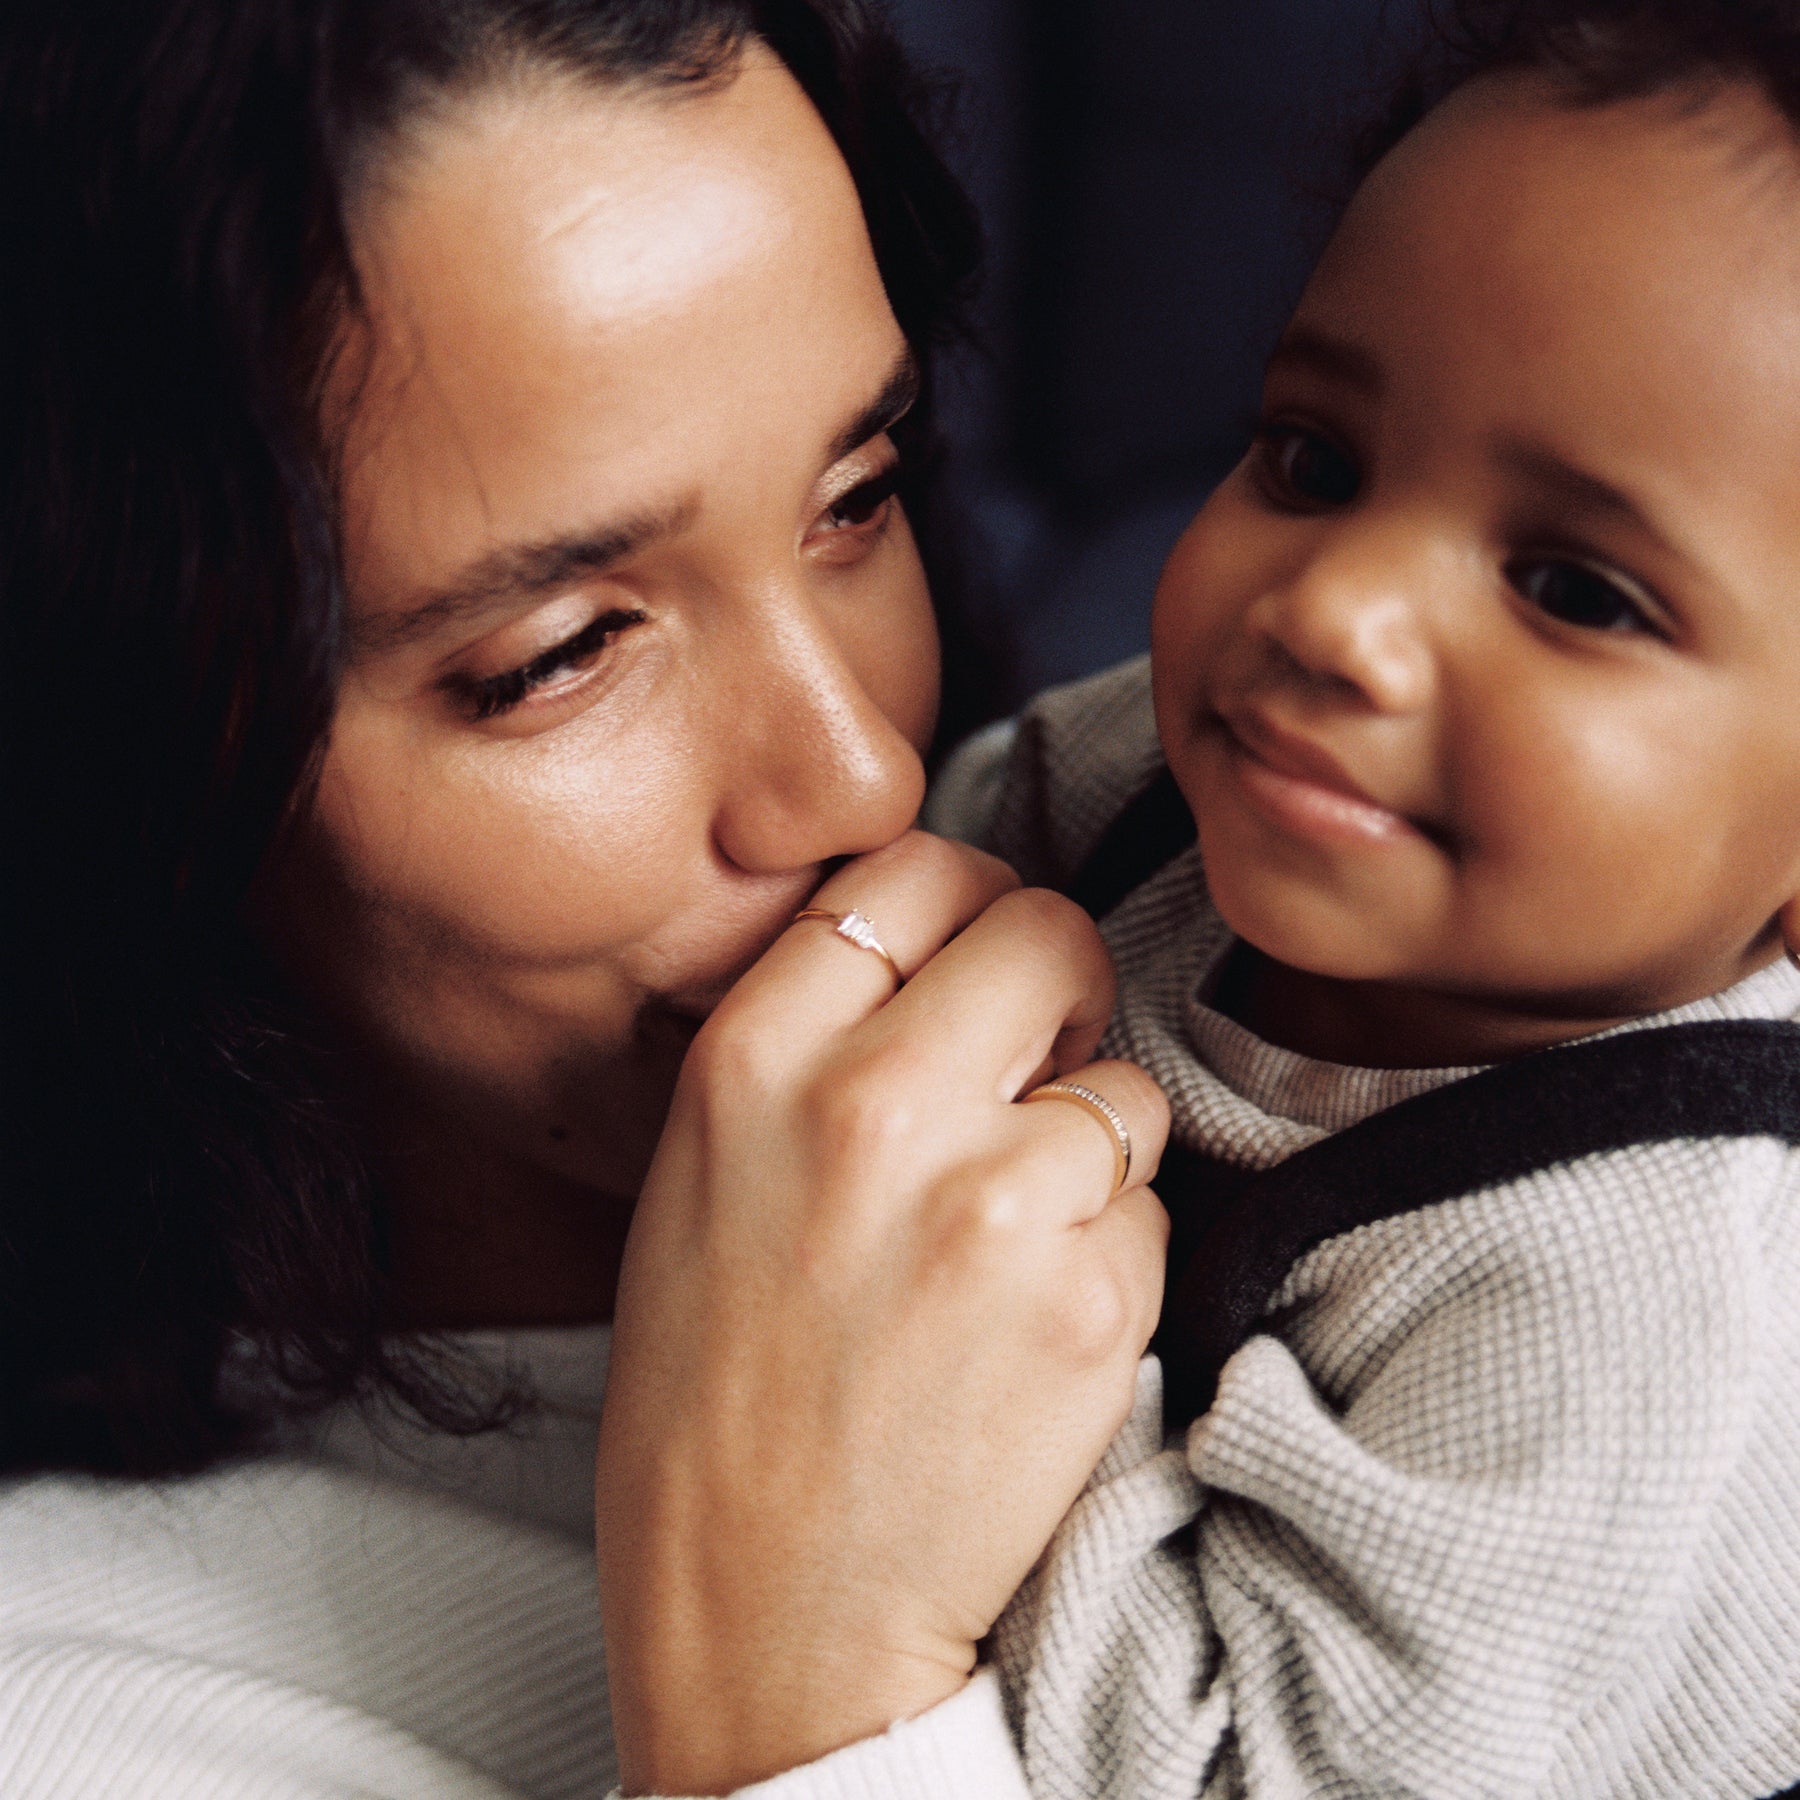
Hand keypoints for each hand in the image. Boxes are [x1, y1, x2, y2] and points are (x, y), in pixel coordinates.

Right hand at [596, 831, 1169, 1795]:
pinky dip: (1112, 1248)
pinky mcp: (1095, 1298)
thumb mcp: (701, 1179)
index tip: (984, 941)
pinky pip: (1149, 1206)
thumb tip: (932, 956)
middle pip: (1047, 934)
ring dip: (1089, 1145)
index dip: (970, 897)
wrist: (766, 1611)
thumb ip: (809, 1044)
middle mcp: (874, 1107)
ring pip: (1121, 1086)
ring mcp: (994, 1200)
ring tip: (1004, 1242)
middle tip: (1039, 1058)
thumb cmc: (717, 1399)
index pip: (913, 871)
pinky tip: (1031, 1321)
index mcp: (755, 1062)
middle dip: (1060, 987)